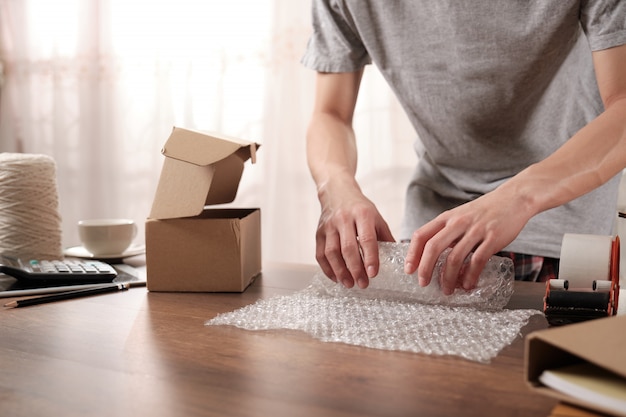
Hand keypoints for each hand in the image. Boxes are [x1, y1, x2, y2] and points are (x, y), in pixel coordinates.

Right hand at [315, 181, 394, 288]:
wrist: (337, 192)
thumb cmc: (359, 207)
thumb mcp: (376, 217)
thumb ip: (385, 237)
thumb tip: (398, 257)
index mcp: (362, 214)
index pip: (367, 239)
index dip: (371, 258)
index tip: (373, 273)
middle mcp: (344, 219)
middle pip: (348, 248)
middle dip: (355, 269)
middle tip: (363, 284)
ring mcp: (329, 226)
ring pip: (332, 252)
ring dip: (340, 271)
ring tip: (349, 284)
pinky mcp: (319, 233)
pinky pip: (320, 254)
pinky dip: (327, 269)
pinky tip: (336, 278)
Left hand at [404, 184, 533, 294]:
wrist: (514, 198)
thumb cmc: (485, 211)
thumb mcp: (460, 215)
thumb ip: (446, 232)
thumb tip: (431, 255)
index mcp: (447, 217)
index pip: (422, 235)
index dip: (412, 254)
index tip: (409, 270)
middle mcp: (458, 222)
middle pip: (433, 247)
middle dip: (425, 268)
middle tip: (423, 283)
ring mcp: (476, 230)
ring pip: (455, 257)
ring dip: (448, 277)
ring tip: (447, 290)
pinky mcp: (493, 238)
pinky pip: (477, 260)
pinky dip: (470, 275)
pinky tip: (468, 285)